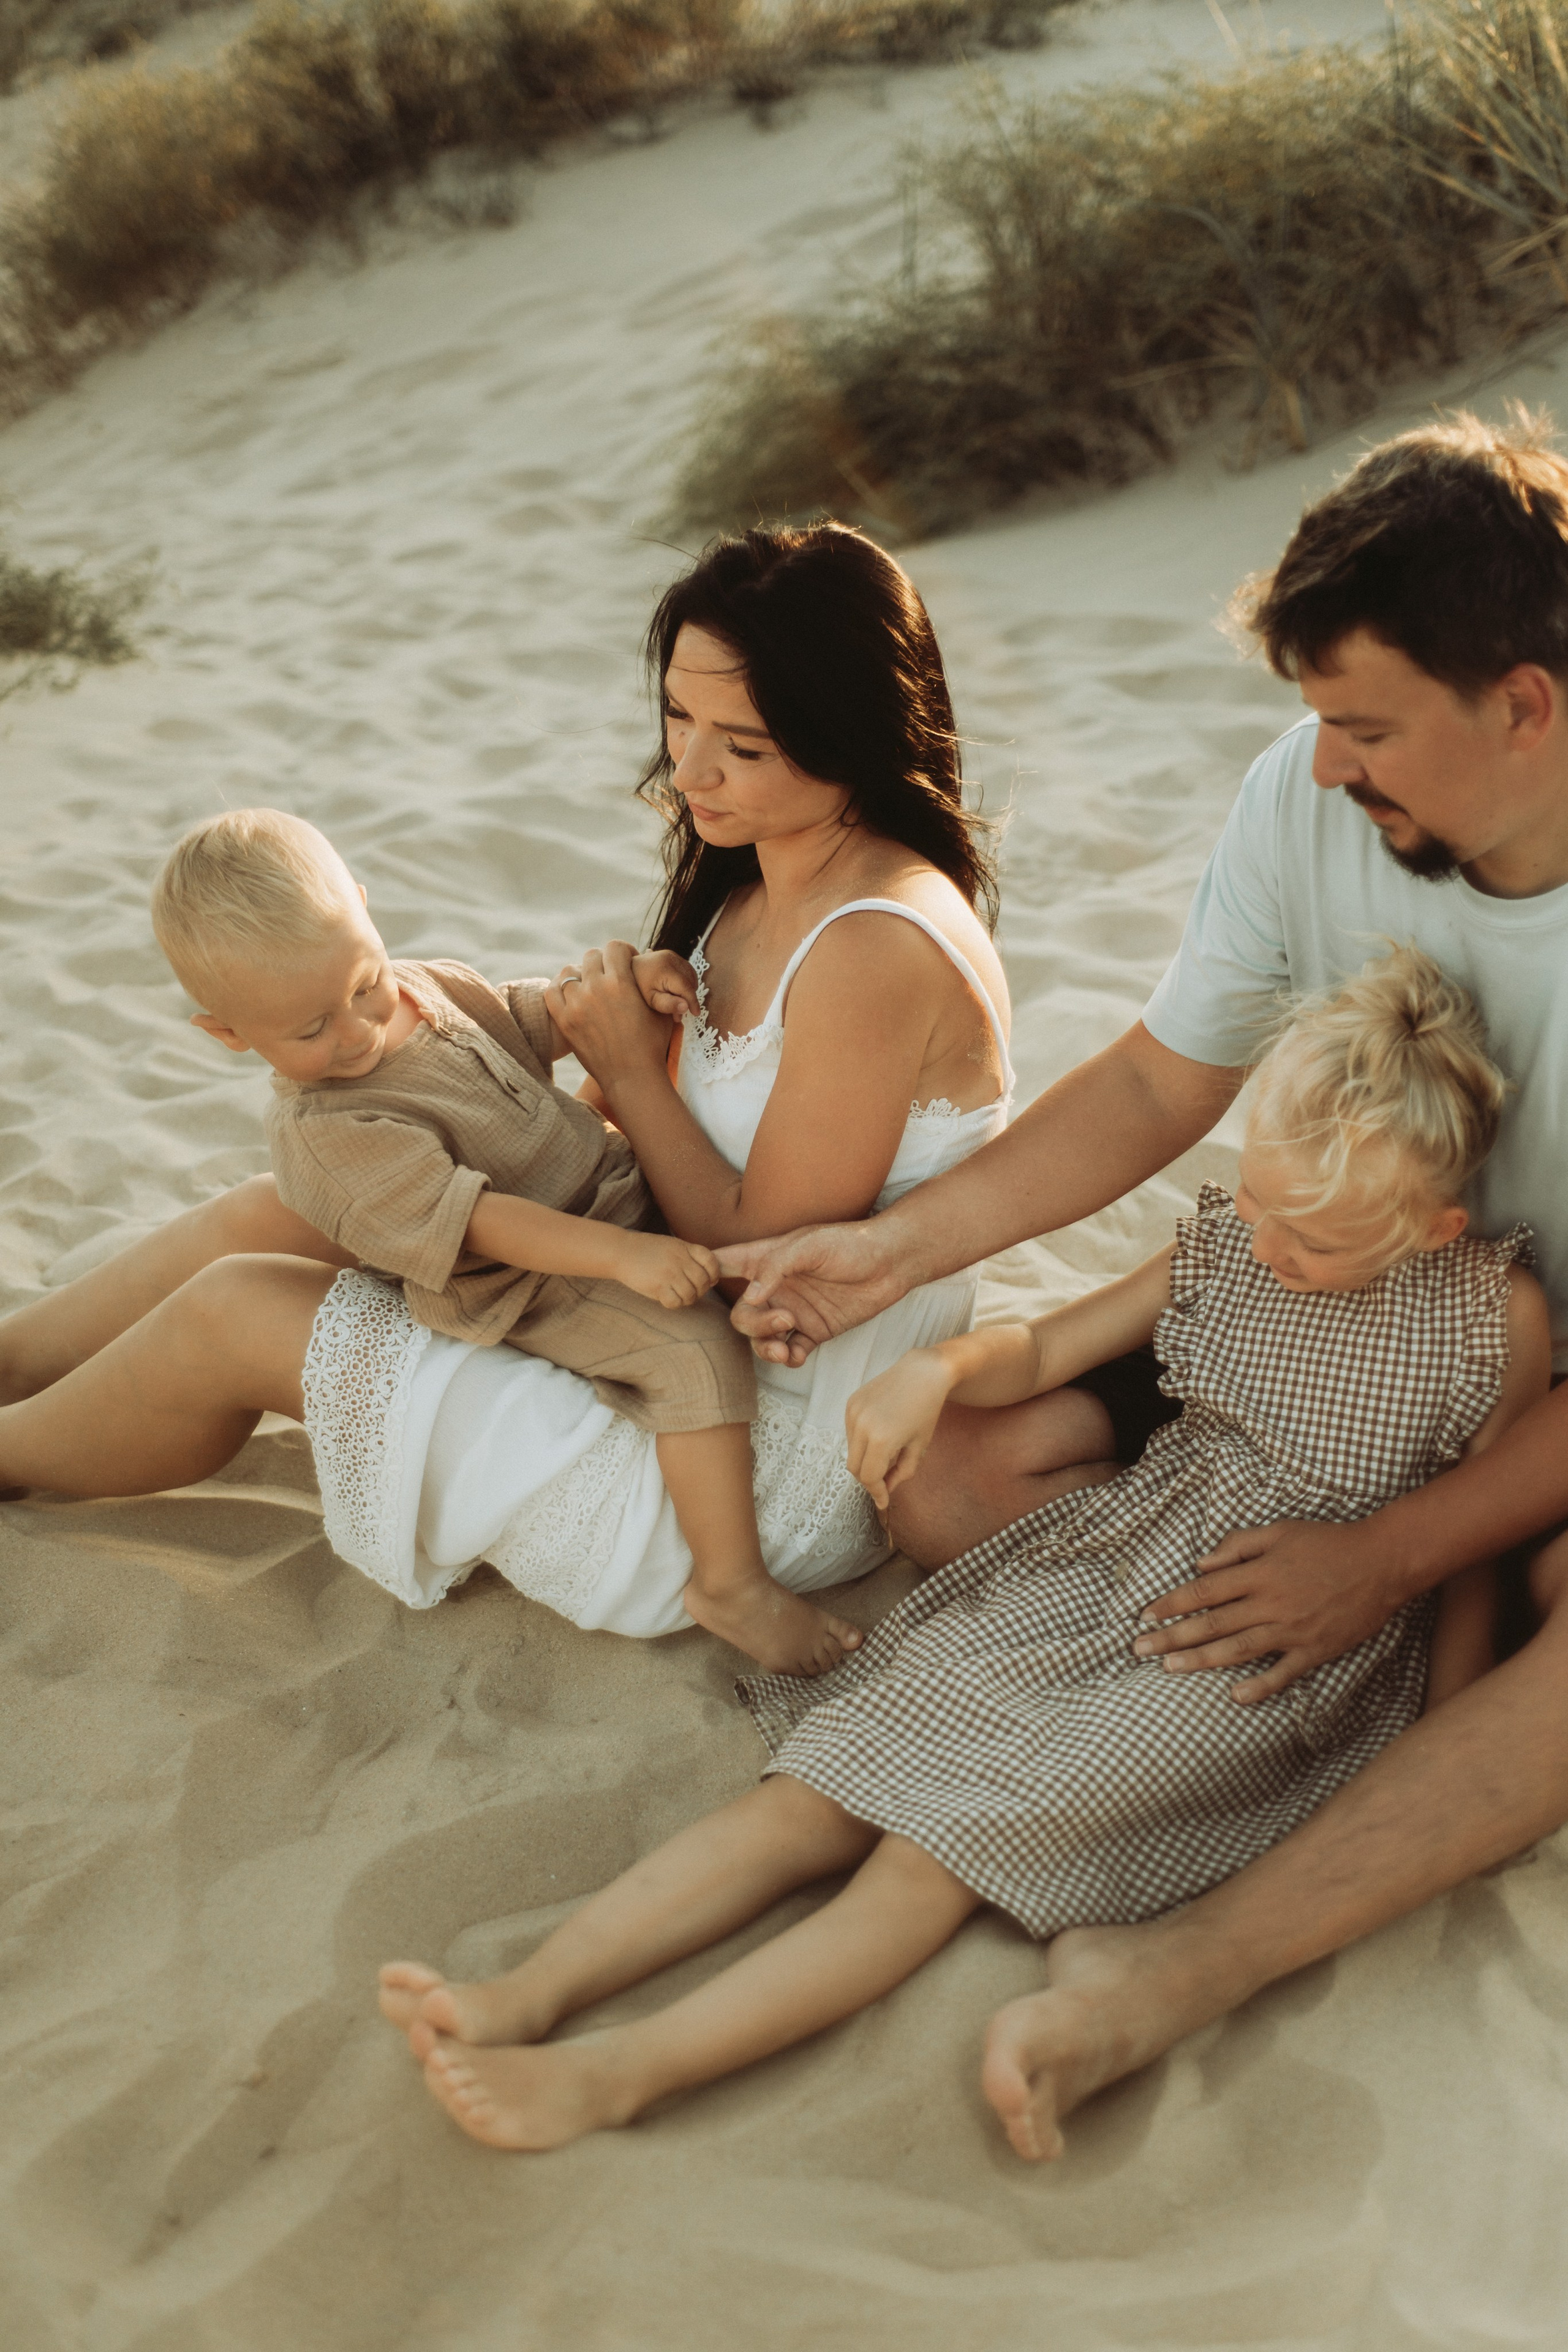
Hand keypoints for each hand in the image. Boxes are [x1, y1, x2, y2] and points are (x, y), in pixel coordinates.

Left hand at [547, 942, 671, 1085]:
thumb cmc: (652, 1044)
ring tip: (590, 987)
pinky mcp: (564, 1020)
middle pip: (591, 956)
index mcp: (622, 982)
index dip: (623, 952)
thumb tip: (650, 954)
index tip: (627, 963)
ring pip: (569, 972)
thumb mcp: (661, 1009)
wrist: (631, 1077)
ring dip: (580, 975)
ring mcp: (576, 1004)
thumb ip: (653, 981)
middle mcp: (596, 989)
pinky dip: (560, 989)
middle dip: (603, 963)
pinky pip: (552, 991)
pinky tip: (572, 996)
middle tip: (609, 976)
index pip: (615, 947)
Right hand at [608, 1230, 720, 1310]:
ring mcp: (669, 1274)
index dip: (714, 1273)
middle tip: (693, 1291)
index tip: (710, 1279)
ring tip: (680, 1296)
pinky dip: (675, 1304)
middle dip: (701, 1289)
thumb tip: (710, 1274)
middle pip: (703, 1281)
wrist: (620, 1251)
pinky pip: (676, 1302)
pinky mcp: (658, 1287)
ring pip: (691, 1294)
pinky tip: (668, 1298)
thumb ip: (689, 1255)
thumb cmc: (646, 1249)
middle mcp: (679, 1260)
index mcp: (684, 1247)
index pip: (711, 1260)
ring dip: (688, 1299)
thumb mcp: (671, 1244)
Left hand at [631, 949, 699, 1020]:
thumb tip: (686, 1007)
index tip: (696, 1014)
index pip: (686, 988)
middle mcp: (671, 958)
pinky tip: (677, 991)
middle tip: (678, 1014)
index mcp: (665, 968)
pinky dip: (686, 981)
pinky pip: (687, 970)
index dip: (693, 1002)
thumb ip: (667, 1005)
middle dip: (687, 998)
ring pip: (690, 976)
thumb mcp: (651, 1000)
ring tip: (676, 1002)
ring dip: (688, 990)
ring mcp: (672, 955)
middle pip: (689, 982)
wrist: (627, 970)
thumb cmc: (637, 988)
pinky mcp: (672, 955)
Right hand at [716, 1215, 913, 1367]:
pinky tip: (797, 1357)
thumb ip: (775, 1267)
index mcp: (766, 1260)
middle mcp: (775, 1288)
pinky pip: (790, 1352)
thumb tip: (750, 1297)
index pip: (724, 1263)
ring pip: (761, 1338)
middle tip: (783, 1322)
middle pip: (741, 1314)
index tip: (694, 1286)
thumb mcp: (810, 1245)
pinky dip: (788, 1359)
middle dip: (753, 1325)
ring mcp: (793, 1311)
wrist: (892, 1263)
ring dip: (766, 1347)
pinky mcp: (814, 1331)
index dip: (704, 1273)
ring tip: (784, 1350)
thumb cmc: (850, 1243)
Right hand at [846, 1351, 951, 1509]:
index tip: (883, 1501)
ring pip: (851, 1451)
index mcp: (881, 1440)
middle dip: (869, 1479)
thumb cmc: (927, 1410)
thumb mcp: (919, 1447)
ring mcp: (853, 1413)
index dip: (876, 1492)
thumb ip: (902, 1472)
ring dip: (865, 1460)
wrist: (922, 1372)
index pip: (869, 1477)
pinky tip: (880, 1434)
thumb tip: (886, 1489)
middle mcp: (861, 1426)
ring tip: (887, 1454)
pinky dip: (861, 1442)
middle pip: (855, 1467)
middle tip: (884, 1483)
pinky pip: (850, 1433)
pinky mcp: (851, 1403)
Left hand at [1131, 1518, 1405, 1702]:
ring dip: (1201, 1659)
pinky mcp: (1316, 1649)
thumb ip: (1238, 1546)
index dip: (1171, 1603)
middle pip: (1212, 1623)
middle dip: (1172, 1636)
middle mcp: (1271, 1603)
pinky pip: (1284, 1673)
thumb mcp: (1279, 1531)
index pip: (1204, 1590)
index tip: (1145, 1616)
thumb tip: (1201, 1563)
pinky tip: (1236, 1696)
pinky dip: (1261, 1686)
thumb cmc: (1327, 1542)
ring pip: (1238, 1649)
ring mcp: (1293, 1629)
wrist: (1381, 1562)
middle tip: (1139, 1649)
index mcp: (1259, 1573)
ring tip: (1169, 1668)